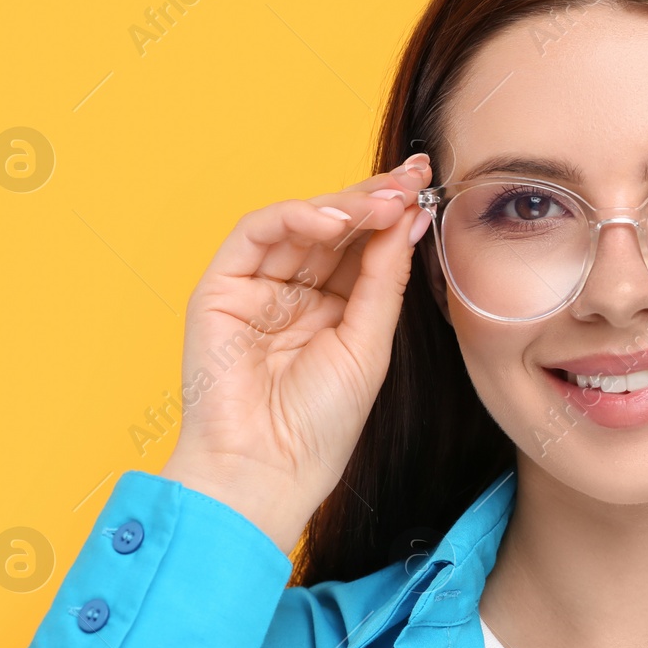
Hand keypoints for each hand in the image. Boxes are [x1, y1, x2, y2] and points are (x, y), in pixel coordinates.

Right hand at [159, 154, 433, 554]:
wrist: (268, 469)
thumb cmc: (320, 423)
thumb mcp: (369, 342)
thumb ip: (383, 277)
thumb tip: (409, 218)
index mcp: (334, 308)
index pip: (364, 245)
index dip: (393, 212)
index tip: (427, 183)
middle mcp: (295, 292)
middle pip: (335, 227)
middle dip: (374, 197)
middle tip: (412, 178)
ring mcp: (257, 287)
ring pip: (300, 223)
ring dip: (344, 205)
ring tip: (384, 201)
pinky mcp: (221, 287)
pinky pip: (256, 234)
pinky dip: (295, 218)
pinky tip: (333, 220)